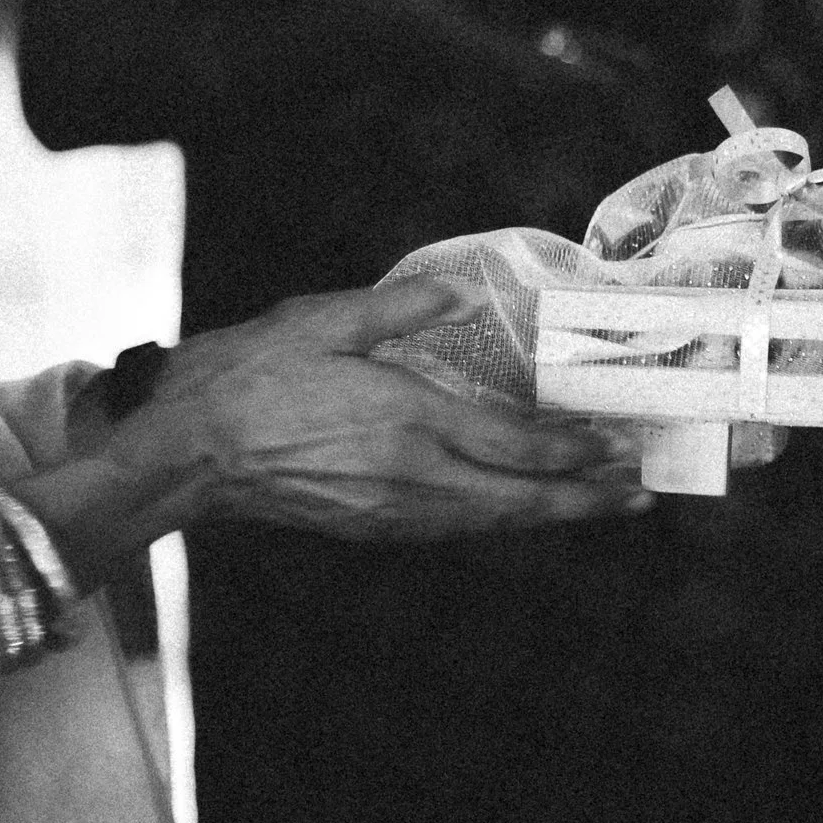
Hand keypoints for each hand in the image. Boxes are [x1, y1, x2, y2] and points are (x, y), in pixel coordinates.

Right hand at [154, 274, 647, 543]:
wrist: (186, 454)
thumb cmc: (247, 377)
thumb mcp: (323, 319)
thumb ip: (400, 307)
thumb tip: (464, 293)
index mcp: (406, 420)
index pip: (514, 444)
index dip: (574, 450)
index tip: (619, 447)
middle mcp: (410, 477)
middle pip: (518, 499)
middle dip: (583, 500)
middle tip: (637, 497)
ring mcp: (391, 512)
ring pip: (490, 522)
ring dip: (546, 515)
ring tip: (593, 504)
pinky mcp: (369, 529)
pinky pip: (453, 529)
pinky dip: (497, 520)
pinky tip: (513, 508)